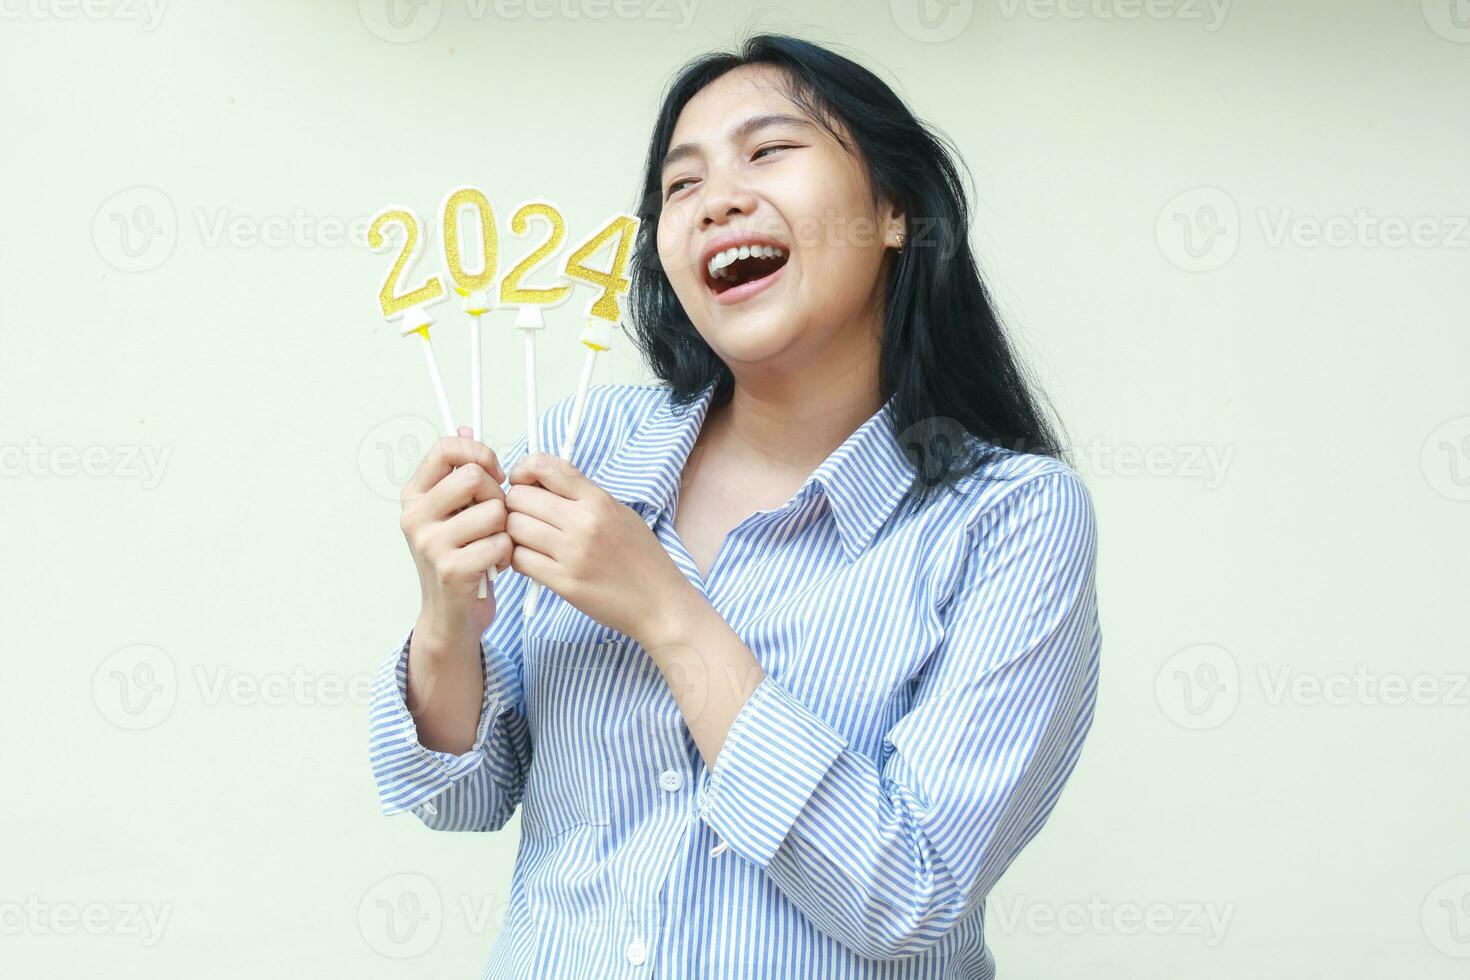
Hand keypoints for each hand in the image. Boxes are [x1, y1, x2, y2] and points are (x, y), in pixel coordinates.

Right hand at [399, 427, 512, 655]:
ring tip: (494, 544)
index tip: (493, 473)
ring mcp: (430, 544)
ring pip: (493, 511)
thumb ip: (458, 471)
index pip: (446, 448)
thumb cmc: (459, 557)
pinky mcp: (451, 569)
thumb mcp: (453, 512)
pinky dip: (507, 555)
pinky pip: (500, 543)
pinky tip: (495, 565)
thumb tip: (465, 425)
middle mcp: (415, 516)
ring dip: (505, 529)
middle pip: (474, 477)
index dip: (478, 453)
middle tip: (497, 517)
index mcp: (415, 495)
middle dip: (498, 494)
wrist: (450, 617)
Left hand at [504, 452, 696, 645]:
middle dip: (514, 505)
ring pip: (514, 527)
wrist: (659, 602)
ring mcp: (572, 553)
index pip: (544, 466)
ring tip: (529, 540)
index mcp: (598, 500)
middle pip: (520, 497)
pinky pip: (520, 559)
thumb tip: (540, 482)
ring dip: (515, 533)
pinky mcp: (564, 582)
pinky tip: (532, 560)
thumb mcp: (619, 513)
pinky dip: (518, 558)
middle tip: (524, 516)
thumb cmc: (640, 556)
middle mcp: (584, 522)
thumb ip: (582, 496)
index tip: (523, 482)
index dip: (523, 470)